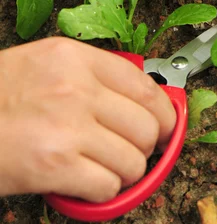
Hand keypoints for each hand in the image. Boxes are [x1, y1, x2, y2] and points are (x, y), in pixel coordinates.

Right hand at [0, 38, 175, 201]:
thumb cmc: (0, 94)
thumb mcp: (46, 64)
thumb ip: (91, 73)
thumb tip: (139, 91)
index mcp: (75, 58)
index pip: (143, 84)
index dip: (164, 110)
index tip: (166, 122)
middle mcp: (75, 87)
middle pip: (147, 123)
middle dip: (148, 144)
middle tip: (135, 150)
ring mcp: (67, 126)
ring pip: (134, 158)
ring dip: (126, 171)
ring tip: (106, 168)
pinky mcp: (55, 165)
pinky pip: (109, 185)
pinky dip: (105, 191)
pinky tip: (88, 183)